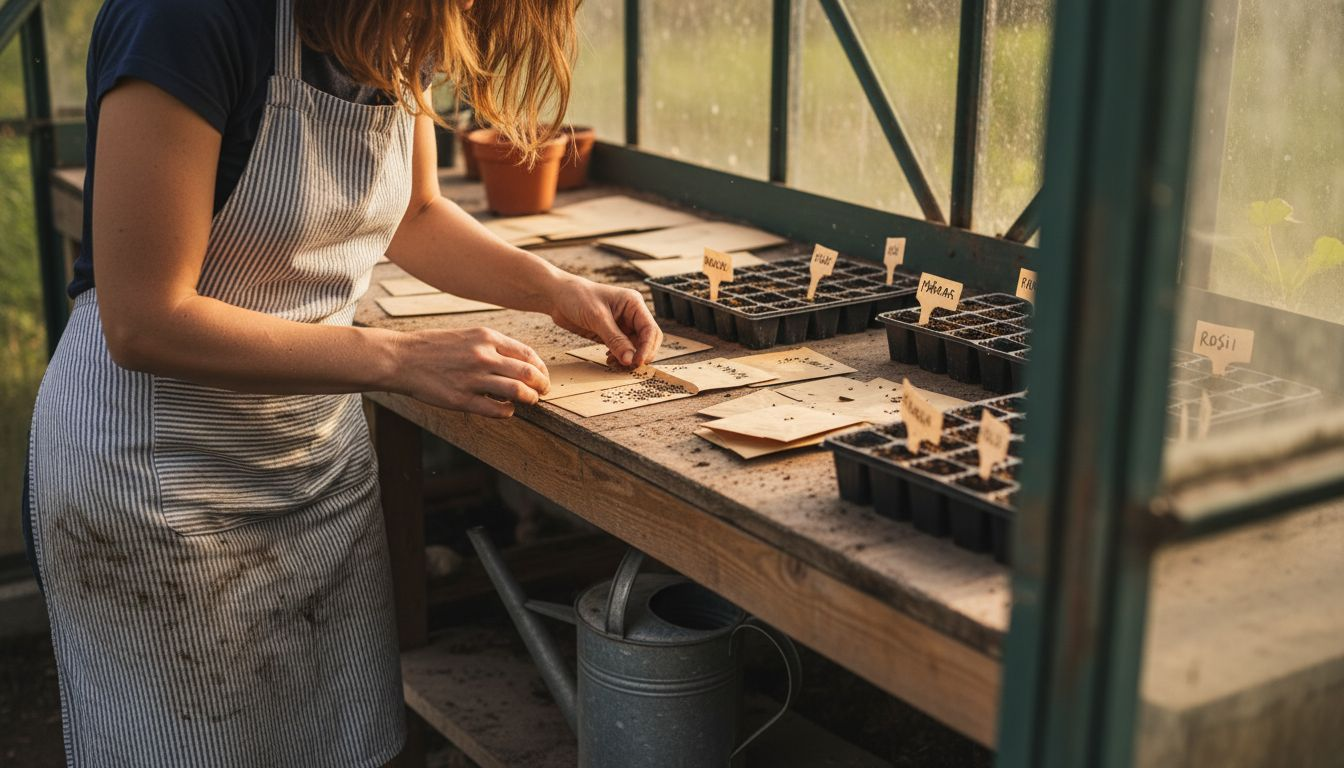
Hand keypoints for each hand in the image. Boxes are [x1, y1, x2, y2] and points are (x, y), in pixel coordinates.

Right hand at [395, 327, 549, 417]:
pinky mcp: (462, 399)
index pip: (527, 354)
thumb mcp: (467, 335)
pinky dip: (508, 412)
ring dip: (529, 399)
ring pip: (517, 392)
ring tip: (529, 402)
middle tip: (543, 392)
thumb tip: (518, 363)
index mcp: (486, 337)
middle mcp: (483, 356)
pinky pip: (497, 410)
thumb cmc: (434, 347)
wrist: (401, 359)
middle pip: (528, 373)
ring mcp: (473, 378)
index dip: (541, 368)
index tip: (542, 376)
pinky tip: (506, 410)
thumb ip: (492, 346)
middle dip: (542, 385)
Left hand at [547, 275, 662, 367]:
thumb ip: (615, 339)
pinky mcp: (612, 334)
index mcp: (633, 304)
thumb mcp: (597, 318)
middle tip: (629, 367)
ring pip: (636, 347)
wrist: (558, 296)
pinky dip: (619, 357)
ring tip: (616, 365)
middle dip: (641, 354)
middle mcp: (632, 314)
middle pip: (648, 340)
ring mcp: (623, 325)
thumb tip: (630, 360)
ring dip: (629, 358)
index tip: (637, 362)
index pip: (650, 329)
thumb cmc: (577, 297)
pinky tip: (609, 360)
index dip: (647, 348)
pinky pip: (623, 349)